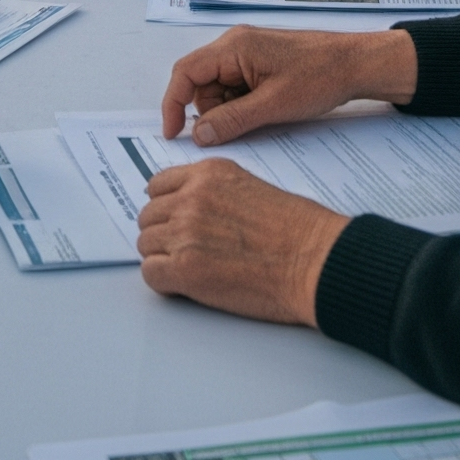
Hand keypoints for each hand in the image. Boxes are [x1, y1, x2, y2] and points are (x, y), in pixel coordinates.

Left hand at [137, 160, 347, 324]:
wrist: (314, 260)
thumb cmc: (297, 230)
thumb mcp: (249, 187)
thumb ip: (213, 192)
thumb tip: (191, 209)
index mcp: (207, 174)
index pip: (158, 185)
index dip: (164, 207)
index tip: (172, 221)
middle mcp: (191, 197)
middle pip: (148, 216)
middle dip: (162, 234)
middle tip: (182, 251)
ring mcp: (185, 231)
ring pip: (145, 244)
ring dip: (162, 258)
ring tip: (188, 270)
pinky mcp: (186, 269)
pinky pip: (151, 274)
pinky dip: (163, 281)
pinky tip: (184, 285)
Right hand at [159, 24, 419, 143]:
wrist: (356, 65)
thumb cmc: (319, 78)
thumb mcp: (273, 106)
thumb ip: (232, 121)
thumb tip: (198, 136)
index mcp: (233, 47)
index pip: (185, 72)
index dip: (174, 103)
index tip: (173, 133)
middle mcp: (234, 44)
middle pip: (201, 81)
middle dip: (210, 110)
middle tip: (236, 128)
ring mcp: (247, 52)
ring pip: (218, 87)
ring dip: (228, 108)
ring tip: (261, 116)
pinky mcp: (259, 61)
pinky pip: (236, 85)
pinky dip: (242, 103)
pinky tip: (265, 110)